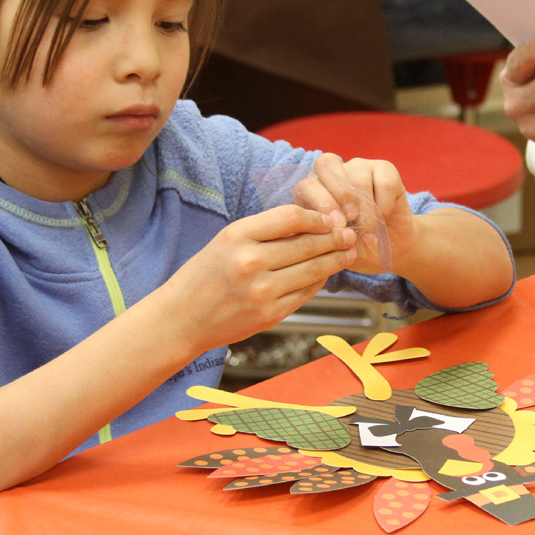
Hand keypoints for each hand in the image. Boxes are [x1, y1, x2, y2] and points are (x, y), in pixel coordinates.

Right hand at [163, 205, 356, 351]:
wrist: (182, 318)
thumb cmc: (205, 275)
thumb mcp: (226, 241)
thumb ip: (265, 231)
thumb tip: (312, 223)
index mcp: (237, 236)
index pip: (291, 217)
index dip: (318, 216)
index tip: (331, 217)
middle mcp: (250, 262)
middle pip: (307, 244)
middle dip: (335, 237)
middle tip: (351, 232)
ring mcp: (262, 291)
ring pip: (313, 270)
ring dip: (336, 259)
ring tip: (349, 251)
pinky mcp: (270, 315)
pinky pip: (305, 293)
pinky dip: (320, 281)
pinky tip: (327, 272)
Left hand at [292, 153, 412, 274]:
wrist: (391, 249)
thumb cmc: (355, 247)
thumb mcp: (335, 246)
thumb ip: (327, 234)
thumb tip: (330, 229)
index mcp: (312, 191)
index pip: (307, 185)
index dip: (321, 204)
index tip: (336, 227)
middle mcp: (332, 174)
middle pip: (325, 165)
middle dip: (338, 196)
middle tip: (350, 221)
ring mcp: (359, 167)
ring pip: (358, 180)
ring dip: (365, 212)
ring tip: (369, 235)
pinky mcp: (385, 168)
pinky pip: (384, 183)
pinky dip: (384, 205)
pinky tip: (385, 219)